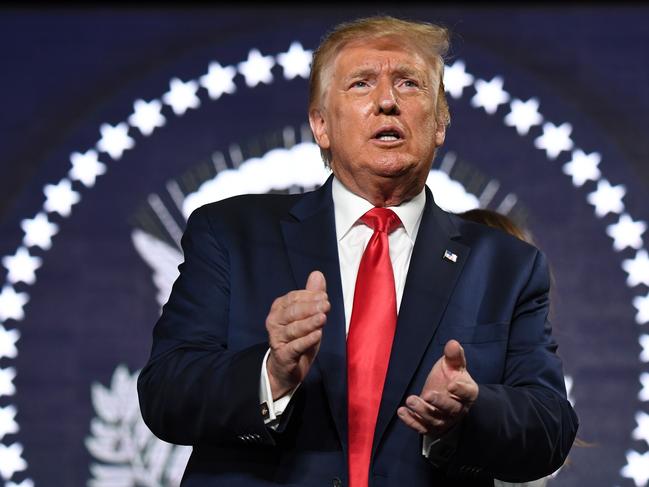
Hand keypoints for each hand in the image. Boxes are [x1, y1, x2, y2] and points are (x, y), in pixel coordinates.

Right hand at [266, 271, 328, 398]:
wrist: (285, 368)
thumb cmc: (298, 338)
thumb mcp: (307, 316)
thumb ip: (312, 295)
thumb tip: (317, 274)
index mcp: (279, 308)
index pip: (294, 298)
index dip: (309, 296)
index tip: (324, 296)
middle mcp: (274, 322)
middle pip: (293, 312)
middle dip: (310, 307)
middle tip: (326, 304)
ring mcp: (277, 339)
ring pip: (293, 329)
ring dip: (309, 323)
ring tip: (323, 318)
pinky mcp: (282, 355)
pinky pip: (295, 346)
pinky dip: (306, 340)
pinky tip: (318, 334)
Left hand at [398, 339, 477, 436]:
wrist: (447, 398)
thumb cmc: (451, 379)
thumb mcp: (454, 366)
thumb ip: (454, 356)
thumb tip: (453, 343)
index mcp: (467, 393)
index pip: (467, 393)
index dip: (461, 390)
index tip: (452, 384)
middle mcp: (457, 409)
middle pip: (451, 409)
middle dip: (439, 402)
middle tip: (428, 394)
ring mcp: (444, 420)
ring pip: (435, 420)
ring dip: (422, 411)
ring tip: (410, 400)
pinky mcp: (430, 427)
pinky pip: (422, 427)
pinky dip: (412, 422)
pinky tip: (402, 412)